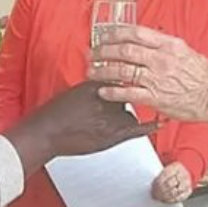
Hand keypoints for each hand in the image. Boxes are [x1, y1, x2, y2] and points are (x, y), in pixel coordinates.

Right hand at [1, 82, 156, 177]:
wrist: (47, 133)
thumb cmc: (56, 113)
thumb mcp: (77, 90)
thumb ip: (95, 86)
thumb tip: (106, 82)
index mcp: (97, 84)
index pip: (122, 76)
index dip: (132, 76)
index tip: (139, 72)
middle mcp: (107, 98)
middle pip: (130, 92)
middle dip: (133, 95)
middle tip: (125, 100)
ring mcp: (110, 117)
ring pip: (132, 110)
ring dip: (128, 114)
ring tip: (111, 121)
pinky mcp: (112, 134)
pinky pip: (136, 128)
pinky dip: (150, 125)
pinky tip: (160, 123)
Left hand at [88, 25, 207, 120]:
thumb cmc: (204, 76)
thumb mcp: (184, 51)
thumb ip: (162, 46)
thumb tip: (144, 42)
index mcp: (168, 45)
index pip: (136, 33)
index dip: (115, 33)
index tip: (104, 35)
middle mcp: (161, 59)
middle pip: (125, 50)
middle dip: (104, 51)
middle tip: (93, 53)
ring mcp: (157, 79)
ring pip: (123, 70)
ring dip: (104, 70)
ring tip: (92, 71)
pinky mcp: (156, 97)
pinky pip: (128, 93)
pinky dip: (113, 91)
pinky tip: (103, 91)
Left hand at [151, 162, 192, 203]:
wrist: (184, 174)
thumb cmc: (172, 173)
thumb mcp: (166, 170)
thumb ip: (160, 176)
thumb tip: (152, 185)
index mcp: (176, 166)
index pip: (165, 174)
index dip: (157, 182)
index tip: (152, 188)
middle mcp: (183, 174)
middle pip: (169, 184)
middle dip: (160, 191)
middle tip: (154, 195)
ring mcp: (187, 183)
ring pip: (174, 192)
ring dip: (164, 197)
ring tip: (158, 198)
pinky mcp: (188, 191)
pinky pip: (179, 198)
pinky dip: (171, 200)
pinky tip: (165, 200)